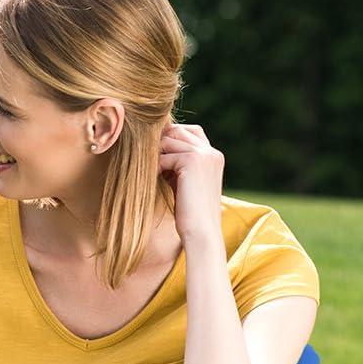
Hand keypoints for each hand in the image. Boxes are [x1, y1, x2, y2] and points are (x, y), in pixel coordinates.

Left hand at [158, 122, 225, 246]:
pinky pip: (165, 155)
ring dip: (155, 155)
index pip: (190, 132)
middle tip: (148, 163)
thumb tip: (156, 152)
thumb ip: (177, 166)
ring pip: (169, 140)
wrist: (201, 232)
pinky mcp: (193, 161)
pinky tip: (153, 179)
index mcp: (214, 157)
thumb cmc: (190, 214)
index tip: (157, 159)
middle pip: (178, 131)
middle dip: (159, 145)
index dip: (170, 140)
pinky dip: (155, 167)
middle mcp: (212, 152)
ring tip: (150, 172)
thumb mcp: (184, 184)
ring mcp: (204, 155)